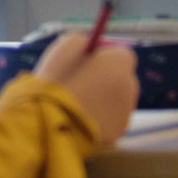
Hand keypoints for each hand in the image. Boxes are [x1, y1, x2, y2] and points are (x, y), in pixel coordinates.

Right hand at [33, 31, 139, 147]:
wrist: (47, 122)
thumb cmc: (55, 81)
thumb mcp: (64, 48)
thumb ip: (82, 42)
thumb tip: (88, 45)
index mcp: (119, 65)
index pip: (121, 53)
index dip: (104, 54)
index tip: (86, 58)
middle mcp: (130, 89)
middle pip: (121, 78)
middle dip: (105, 78)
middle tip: (80, 81)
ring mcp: (124, 115)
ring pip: (115, 102)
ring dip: (101, 100)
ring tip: (75, 104)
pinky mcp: (115, 136)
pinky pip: (108, 122)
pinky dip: (97, 120)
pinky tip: (77, 121)